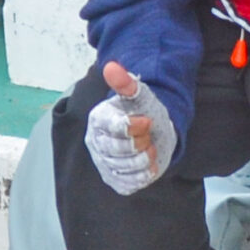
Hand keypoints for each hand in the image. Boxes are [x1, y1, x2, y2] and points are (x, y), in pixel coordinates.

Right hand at [86, 61, 176, 194]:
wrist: (154, 132)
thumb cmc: (144, 111)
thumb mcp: (139, 95)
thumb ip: (126, 83)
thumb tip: (111, 67)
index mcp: (98, 120)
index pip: (116, 128)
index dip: (136, 126)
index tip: (147, 121)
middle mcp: (96, 143)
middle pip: (121, 150)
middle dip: (142, 143)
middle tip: (149, 135)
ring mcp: (104, 163)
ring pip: (126, 168)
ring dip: (146, 158)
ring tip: (150, 148)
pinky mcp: (115, 179)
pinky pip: (130, 183)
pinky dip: (145, 174)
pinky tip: (148, 163)